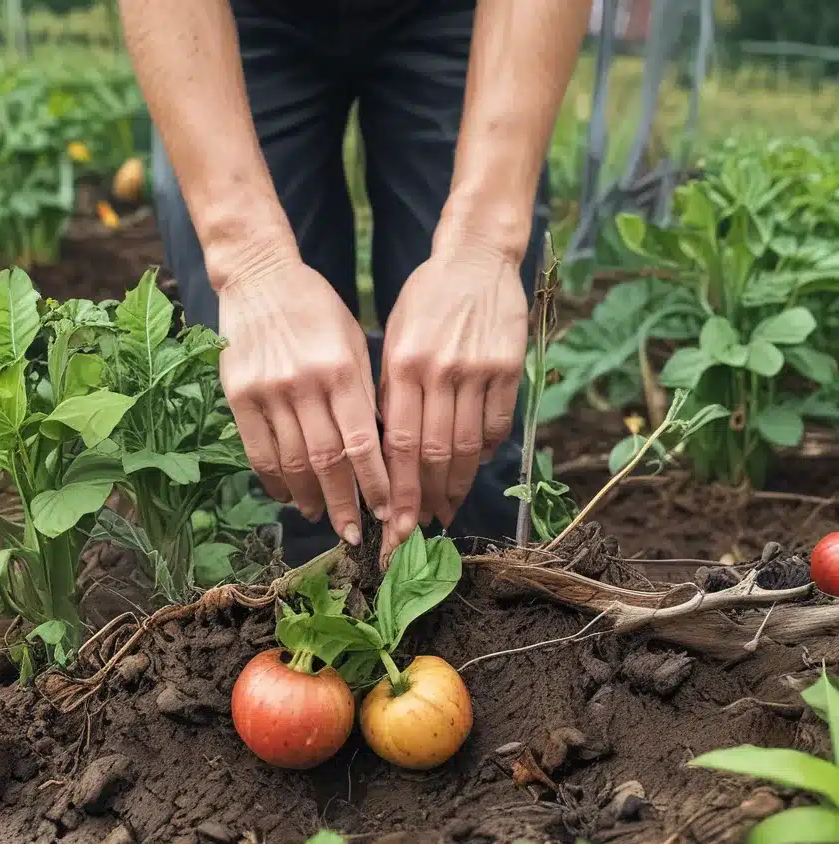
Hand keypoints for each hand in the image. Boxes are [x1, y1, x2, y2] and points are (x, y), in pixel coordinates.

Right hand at [219, 254, 389, 545]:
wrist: (259, 277)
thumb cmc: (317, 309)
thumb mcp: (352, 341)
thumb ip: (361, 394)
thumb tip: (375, 454)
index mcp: (341, 369)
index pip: (363, 442)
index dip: (374, 484)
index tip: (385, 513)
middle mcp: (305, 383)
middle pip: (327, 461)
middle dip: (342, 504)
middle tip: (353, 535)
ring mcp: (268, 390)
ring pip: (291, 461)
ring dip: (308, 497)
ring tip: (319, 516)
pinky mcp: (238, 395)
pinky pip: (258, 451)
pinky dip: (273, 480)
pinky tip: (286, 496)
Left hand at [379, 249, 527, 553]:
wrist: (474, 258)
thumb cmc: (425, 301)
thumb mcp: (394, 339)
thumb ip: (390, 392)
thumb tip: (388, 451)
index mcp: (404, 365)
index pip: (400, 445)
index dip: (398, 491)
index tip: (394, 525)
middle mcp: (441, 371)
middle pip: (435, 454)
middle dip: (425, 499)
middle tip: (418, 530)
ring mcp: (479, 370)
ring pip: (468, 447)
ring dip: (456, 485)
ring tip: (446, 510)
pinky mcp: (510, 367)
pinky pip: (498, 424)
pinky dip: (485, 451)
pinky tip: (473, 467)